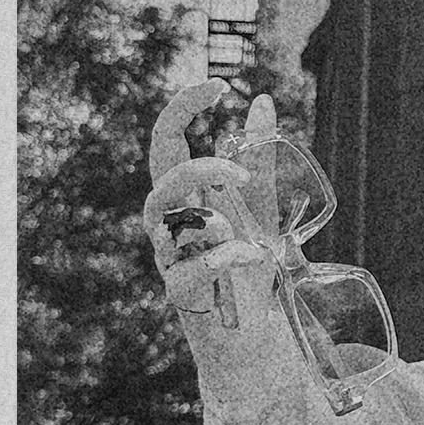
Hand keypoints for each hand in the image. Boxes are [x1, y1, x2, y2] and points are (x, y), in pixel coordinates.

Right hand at [143, 82, 290, 407]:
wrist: (249, 339)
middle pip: (161, 180)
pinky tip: (252, 257)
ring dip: (210, 217)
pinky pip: (190, 272)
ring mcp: (170, 263)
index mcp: (183, 198)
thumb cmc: (244, 271)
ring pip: (167, 223)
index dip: (182, 108)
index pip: (166, 143)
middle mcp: (168, 226)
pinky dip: (224, 260)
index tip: (219, 85)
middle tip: (241, 174)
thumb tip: (262, 101)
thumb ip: (258, 160)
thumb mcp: (257, 209)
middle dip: (200, 167)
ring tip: (245, 232)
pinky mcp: (183, 299)